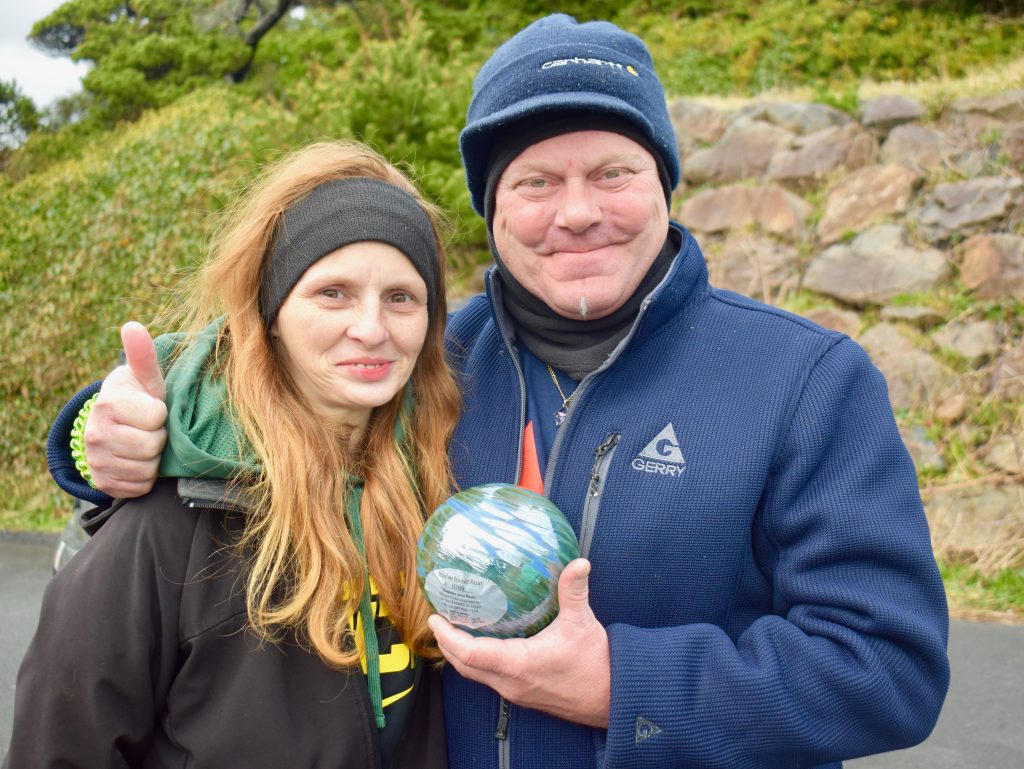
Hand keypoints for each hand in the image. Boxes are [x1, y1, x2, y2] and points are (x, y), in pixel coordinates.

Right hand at [84, 322, 167, 497]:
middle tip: (149, 429)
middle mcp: (96, 432)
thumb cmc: (138, 398)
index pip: (156, 417)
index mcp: (109, 403)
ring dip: (153, 458)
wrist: (113, 428)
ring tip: (144, 443)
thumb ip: (142, 355)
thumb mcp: (145, 377)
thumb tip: (132, 325)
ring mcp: (96, 460)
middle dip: (158, 438)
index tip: (153, 408)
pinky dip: (145, 478)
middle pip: (152, 446)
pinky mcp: (102, 483)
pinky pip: (139, 487)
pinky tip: (138, 461)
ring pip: (146, 469)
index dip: (161, 413)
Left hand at [428, 558, 610, 727]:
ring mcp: (515, 691)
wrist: (614, 698)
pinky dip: (477, 661)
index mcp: (518, 665)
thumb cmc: (597, 664)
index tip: (434, 618)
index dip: (447, 636)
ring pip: (476, 674)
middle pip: (464, 666)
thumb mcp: (583, 622)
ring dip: (460, 654)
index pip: (470, 654)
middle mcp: (510, 683)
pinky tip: (482, 643)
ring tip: (454, 628)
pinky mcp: (523, 694)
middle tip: (438, 619)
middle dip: (446, 644)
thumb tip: (578, 562)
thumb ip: (574, 591)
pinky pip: (489, 678)